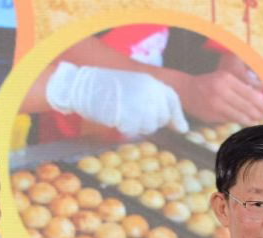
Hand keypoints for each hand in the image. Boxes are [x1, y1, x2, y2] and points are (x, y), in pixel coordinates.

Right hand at [45, 63, 187, 136]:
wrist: (82, 85)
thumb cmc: (104, 86)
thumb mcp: (132, 86)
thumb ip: (151, 100)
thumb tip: (173, 123)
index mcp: (150, 82)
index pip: (172, 100)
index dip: (177, 116)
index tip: (181, 129)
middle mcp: (149, 91)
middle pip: (162, 117)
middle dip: (152, 121)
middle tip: (135, 116)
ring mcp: (140, 104)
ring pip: (149, 127)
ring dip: (138, 126)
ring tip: (123, 115)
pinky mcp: (129, 116)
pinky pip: (134, 130)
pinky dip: (126, 129)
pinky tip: (116, 120)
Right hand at [173, 69, 262, 124]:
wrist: (186, 91)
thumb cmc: (209, 84)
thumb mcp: (224, 79)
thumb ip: (241, 88)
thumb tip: (260, 100)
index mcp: (226, 78)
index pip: (248, 93)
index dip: (260, 102)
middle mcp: (220, 90)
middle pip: (244, 104)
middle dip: (257, 112)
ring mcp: (215, 104)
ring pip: (237, 114)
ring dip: (249, 119)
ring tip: (256, 121)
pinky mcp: (211, 115)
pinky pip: (228, 119)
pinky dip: (237, 121)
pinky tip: (244, 122)